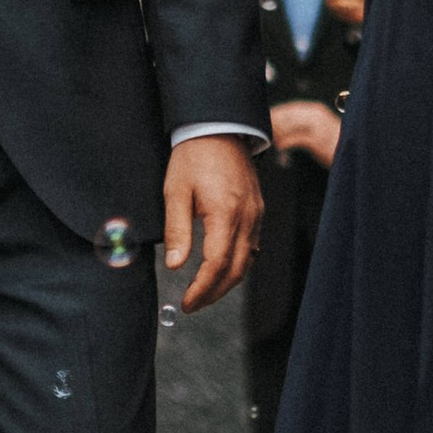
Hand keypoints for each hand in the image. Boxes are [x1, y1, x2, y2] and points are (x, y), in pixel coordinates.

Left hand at [163, 132, 261, 311]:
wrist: (219, 127)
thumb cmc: (193, 156)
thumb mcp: (175, 191)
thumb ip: (177, 230)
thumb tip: (175, 265)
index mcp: (225, 213)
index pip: (217, 264)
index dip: (203, 288)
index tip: (187, 302)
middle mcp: (247, 217)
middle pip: (237, 269)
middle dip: (215, 292)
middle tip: (193, 304)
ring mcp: (256, 214)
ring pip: (248, 260)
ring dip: (228, 281)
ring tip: (204, 292)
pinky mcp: (258, 209)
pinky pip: (252, 245)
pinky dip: (238, 263)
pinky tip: (222, 268)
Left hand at [268, 99, 341, 168]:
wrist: (356, 152)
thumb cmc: (336, 142)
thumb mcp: (321, 126)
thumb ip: (305, 122)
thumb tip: (283, 123)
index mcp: (317, 110)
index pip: (292, 108)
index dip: (278, 112)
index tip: (266, 117)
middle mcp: (316, 115)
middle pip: (289, 115)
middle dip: (275, 122)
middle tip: (262, 128)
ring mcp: (317, 127)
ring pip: (290, 126)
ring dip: (278, 132)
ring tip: (269, 138)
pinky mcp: (317, 141)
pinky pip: (296, 139)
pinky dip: (286, 142)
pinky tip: (280, 146)